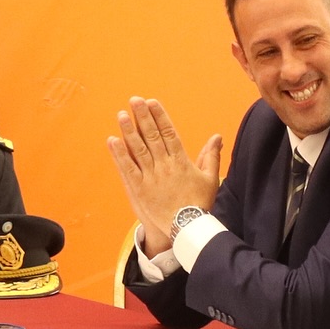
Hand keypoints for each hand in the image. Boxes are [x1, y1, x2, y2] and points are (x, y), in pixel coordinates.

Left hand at [108, 98, 220, 255]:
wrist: (187, 228)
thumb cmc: (200, 203)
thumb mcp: (210, 178)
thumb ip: (211, 156)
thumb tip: (217, 136)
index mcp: (182, 161)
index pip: (169, 133)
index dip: (160, 117)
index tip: (152, 102)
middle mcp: (165, 166)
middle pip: (153, 137)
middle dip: (143, 117)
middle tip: (134, 100)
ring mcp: (151, 177)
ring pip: (139, 149)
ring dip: (129, 131)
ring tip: (121, 114)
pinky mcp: (140, 189)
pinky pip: (128, 169)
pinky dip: (120, 154)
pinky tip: (113, 140)